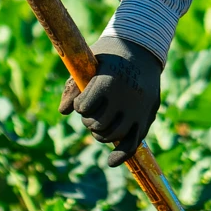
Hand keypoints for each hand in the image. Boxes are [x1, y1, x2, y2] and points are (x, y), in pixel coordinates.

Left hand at [59, 34, 161, 165]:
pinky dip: (121, 154)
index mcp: (108, 83)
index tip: (83, 99)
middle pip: (97, 124)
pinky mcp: (147, 116)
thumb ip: (74, 86)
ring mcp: (138, 110)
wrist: (143, 48)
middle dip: (89, 121)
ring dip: (100, 133)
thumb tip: (63, 111)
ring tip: (99, 123)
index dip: (80, 105)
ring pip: (113, 136)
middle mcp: (125, 98)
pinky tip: (110, 162)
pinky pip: (134, 143)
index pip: (83, 107)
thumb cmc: (110, 55)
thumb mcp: (89, 62)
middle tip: (90, 112)